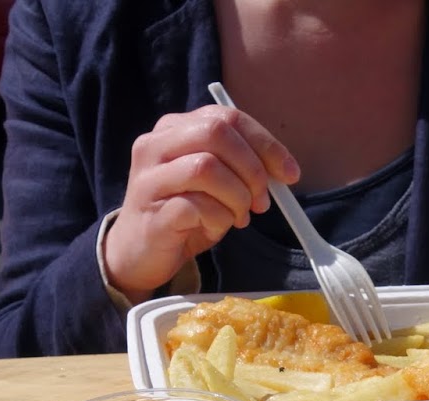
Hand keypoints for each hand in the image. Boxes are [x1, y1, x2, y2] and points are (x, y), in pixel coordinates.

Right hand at [104, 105, 299, 299]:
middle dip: (252, 169)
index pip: (227, 118)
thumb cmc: (184, 214)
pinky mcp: (151, 211)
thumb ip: (240, 167)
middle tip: (262, 200)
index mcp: (174, 129)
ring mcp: (149, 177)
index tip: (289, 173)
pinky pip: (196, 206)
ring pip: (206, 168)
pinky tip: (215, 227)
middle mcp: (155, 145)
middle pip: (216, 134)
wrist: (139, 253)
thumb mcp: (216, 183)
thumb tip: (284, 171)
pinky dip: (218, 219)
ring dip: (237, 197)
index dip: (265, 144)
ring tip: (238, 217)